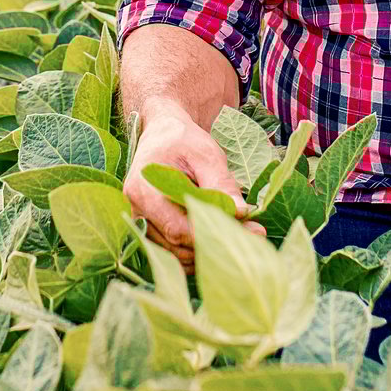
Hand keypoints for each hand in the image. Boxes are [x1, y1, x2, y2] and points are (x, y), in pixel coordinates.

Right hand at [122, 105, 258, 271]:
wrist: (163, 135)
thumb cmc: (184, 141)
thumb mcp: (207, 156)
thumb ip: (222, 185)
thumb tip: (242, 213)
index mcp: (144, 190)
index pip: (178, 229)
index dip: (213, 235)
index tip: (250, 231)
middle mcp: (136, 211)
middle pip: (177, 247)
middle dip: (216, 245)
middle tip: (254, 233)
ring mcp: (140, 223)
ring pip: (176, 255)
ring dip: (208, 251)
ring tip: (241, 232)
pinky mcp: (149, 230)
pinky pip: (173, 252)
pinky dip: (198, 251)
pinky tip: (221, 236)